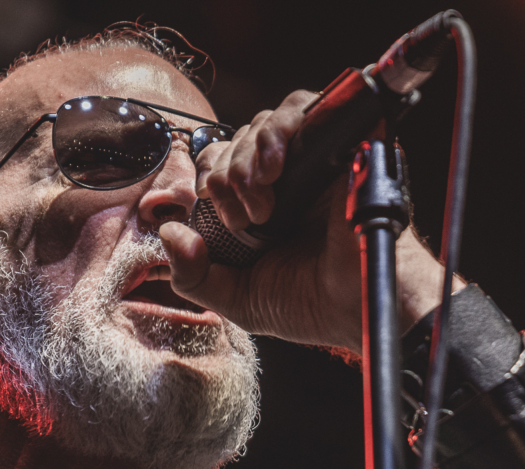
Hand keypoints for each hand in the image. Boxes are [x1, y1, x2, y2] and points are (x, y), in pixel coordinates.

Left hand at [159, 90, 458, 354]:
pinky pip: (306, 107)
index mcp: (264, 204)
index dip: (210, 177)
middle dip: (227, 172)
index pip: (223, 162)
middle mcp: (289, 177)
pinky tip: (274, 167)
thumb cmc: (308, 306)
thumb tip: (168, 233)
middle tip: (246, 215)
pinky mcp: (343, 143)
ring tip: (260, 190)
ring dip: (249, 153)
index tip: (218, 210)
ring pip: (267, 121)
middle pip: (240, 137)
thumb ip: (193, 274)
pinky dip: (279, 129)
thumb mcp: (236, 298)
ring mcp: (316, 158)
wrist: (356, 306)